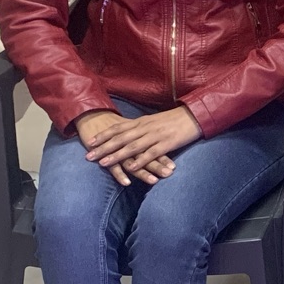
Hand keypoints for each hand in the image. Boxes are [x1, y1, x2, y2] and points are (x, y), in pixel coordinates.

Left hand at [80, 106, 199, 184]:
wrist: (194, 116)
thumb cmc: (174, 119)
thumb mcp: (154, 121)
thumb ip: (142, 127)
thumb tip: (130, 133)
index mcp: (142, 122)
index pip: (118, 128)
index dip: (104, 135)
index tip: (91, 142)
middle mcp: (145, 128)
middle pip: (120, 138)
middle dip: (103, 147)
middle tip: (89, 155)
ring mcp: (155, 136)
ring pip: (132, 146)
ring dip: (117, 155)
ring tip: (103, 163)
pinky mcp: (167, 144)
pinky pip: (151, 153)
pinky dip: (141, 160)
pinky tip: (132, 167)